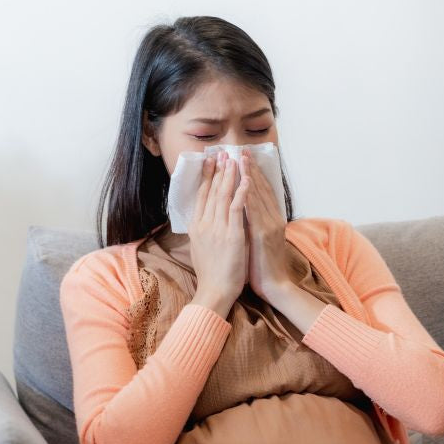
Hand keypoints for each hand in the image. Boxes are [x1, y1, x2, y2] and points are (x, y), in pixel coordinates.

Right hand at [188, 150, 249, 316]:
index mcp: (197, 227)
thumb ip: (204, 231)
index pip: (201, 196)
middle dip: (217, 170)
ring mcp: (217, 229)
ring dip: (229, 175)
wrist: (216, 291)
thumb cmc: (213, 273)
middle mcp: (204, 224)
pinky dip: (241, 192)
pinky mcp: (231, 235)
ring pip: (222, 195)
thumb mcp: (202, 248)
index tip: (210, 161)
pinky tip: (246, 180)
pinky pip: (236, 209)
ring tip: (233, 159)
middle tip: (221, 152)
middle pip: (211, 191)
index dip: (206, 177)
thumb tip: (205, 220)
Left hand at [238, 147, 290, 302]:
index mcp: (272, 220)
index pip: (262, 192)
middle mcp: (274, 219)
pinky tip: (241, 182)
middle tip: (241, 150)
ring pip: (258, 195)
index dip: (254, 174)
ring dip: (248, 175)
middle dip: (250, 168)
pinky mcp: (263, 234)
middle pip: (261, 189)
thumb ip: (255, 225)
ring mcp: (270, 225)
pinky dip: (247, 194)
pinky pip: (253, 210)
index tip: (244, 159)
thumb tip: (244, 214)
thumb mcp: (260, 242)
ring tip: (240, 158)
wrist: (275, 286)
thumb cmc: (263, 267)